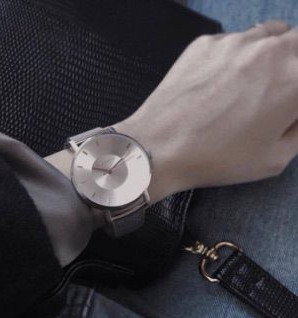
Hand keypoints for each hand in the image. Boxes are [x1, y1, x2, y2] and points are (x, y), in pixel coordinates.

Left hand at [113, 20, 297, 202]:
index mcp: (296, 78)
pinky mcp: (204, 42)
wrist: (158, 148)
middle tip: (278, 91)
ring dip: (272, 54)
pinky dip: (237, 56)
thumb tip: (297, 113)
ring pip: (270, 34)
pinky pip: (234, 41)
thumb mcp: (274, 158)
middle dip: (294, 65)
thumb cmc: (218, 159)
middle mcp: (270, 49)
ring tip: (251, 84)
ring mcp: (234, 41)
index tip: (289, 109)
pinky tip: (218, 83)